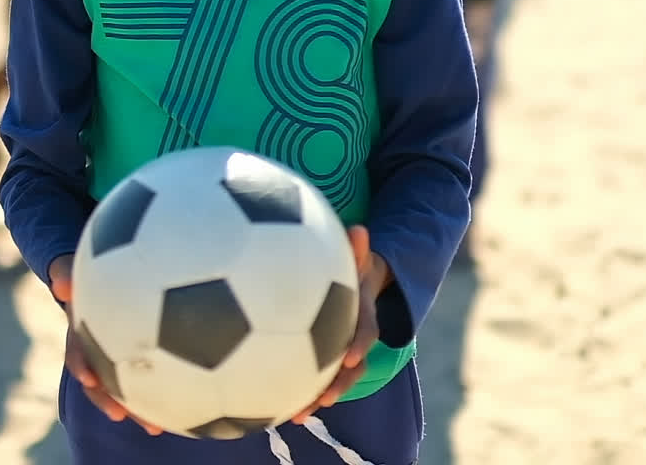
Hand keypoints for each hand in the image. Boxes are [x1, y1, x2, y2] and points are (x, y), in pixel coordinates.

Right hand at [49, 255, 163, 435]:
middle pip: (99, 379)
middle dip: (108, 399)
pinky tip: (187, 406)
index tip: (88, 379)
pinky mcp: (133, 354)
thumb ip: (65, 271)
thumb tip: (61, 283)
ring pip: (122, 384)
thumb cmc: (95, 264)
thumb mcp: (76, 265)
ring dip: (135, 406)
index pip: (76, 350)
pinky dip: (162, 389)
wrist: (103, 269)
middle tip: (120, 416)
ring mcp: (113, 352)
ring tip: (156, 428)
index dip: (80, 365)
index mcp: (81, 328)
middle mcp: (96, 345)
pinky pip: (146, 375)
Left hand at [291, 225, 386, 423]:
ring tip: (299, 416)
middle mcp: (355, 338)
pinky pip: (318, 382)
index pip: (366, 330)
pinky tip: (279, 412)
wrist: (360, 288)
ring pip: (336, 381)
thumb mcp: (355, 258)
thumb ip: (357, 248)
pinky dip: (303, 396)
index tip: (350, 357)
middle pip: (353, 366)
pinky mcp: (327, 362)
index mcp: (362, 314)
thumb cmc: (350, 270)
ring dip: (320, 398)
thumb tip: (359, 228)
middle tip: (325, 398)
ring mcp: (343, 354)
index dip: (360, 343)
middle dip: (340, 383)